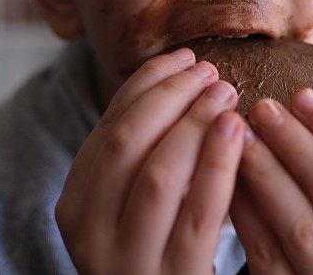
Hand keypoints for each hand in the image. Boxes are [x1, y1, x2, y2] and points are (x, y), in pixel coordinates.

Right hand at [55, 48, 245, 273]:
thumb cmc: (157, 251)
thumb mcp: (133, 205)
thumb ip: (144, 156)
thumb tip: (182, 77)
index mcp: (75, 203)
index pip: (107, 126)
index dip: (146, 85)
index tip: (181, 57)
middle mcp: (87, 232)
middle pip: (126, 141)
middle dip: (170, 97)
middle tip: (209, 72)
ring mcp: (124, 261)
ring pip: (158, 174)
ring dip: (194, 124)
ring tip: (225, 96)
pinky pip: (197, 213)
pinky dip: (218, 164)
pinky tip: (237, 133)